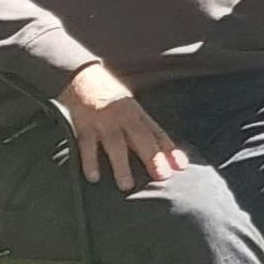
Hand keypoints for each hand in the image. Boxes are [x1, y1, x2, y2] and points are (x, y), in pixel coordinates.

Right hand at [57, 63, 187, 187]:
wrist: (82, 77)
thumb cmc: (111, 99)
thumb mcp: (132, 110)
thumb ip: (146, 131)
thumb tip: (166, 155)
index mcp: (138, 115)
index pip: (157, 134)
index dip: (170, 150)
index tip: (181, 166)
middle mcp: (124, 118)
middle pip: (141, 138)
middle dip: (152, 157)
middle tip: (162, 176)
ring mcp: (104, 122)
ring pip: (114, 145)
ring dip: (121, 165)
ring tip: (126, 185)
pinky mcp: (83, 125)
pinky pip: (86, 145)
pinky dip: (90, 161)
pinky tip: (94, 177)